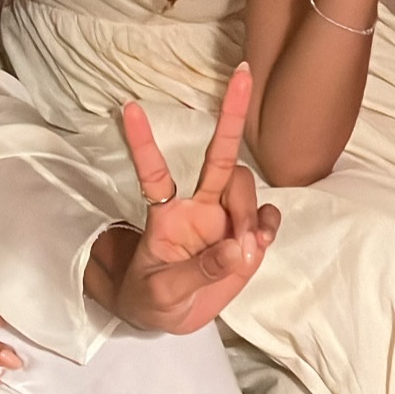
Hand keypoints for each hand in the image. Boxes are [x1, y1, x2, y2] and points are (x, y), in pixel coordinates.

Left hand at [88, 66, 280, 332]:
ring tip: (245, 250)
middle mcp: (197, 205)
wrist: (172, 318)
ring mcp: (224, 217)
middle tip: (242, 75)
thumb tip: (238, 249)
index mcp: (165, 214)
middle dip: (231, 114)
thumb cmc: (153, 299)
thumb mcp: (165, 294)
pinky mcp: (247, 235)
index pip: (153, 172)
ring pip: (246, 187)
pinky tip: (260, 242)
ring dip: (250, 213)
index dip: (142, 142)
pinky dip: (267, 224)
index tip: (128, 108)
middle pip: (219, 155)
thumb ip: (200, 272)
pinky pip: (266, 215)